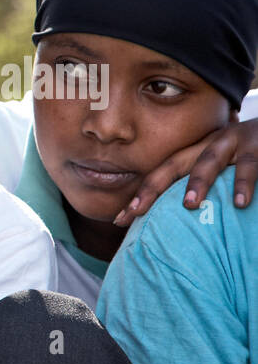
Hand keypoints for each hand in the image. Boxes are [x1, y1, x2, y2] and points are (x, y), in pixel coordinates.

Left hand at [115, 119, 257, 225]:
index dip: (140, 195)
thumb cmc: (252, 154)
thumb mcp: (223, 168)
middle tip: (135, 212)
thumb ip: (202, 186)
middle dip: (152, 187)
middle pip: (174, 164)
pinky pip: (250, 166)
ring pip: (210, 159)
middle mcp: (210, 144)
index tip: (119, 220)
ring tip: (189, 205)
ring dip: (197, 182)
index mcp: (197, 152)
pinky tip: (240, 203)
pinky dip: (244, 183)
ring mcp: (234, 141)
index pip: (162, 174)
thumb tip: (176, 222)